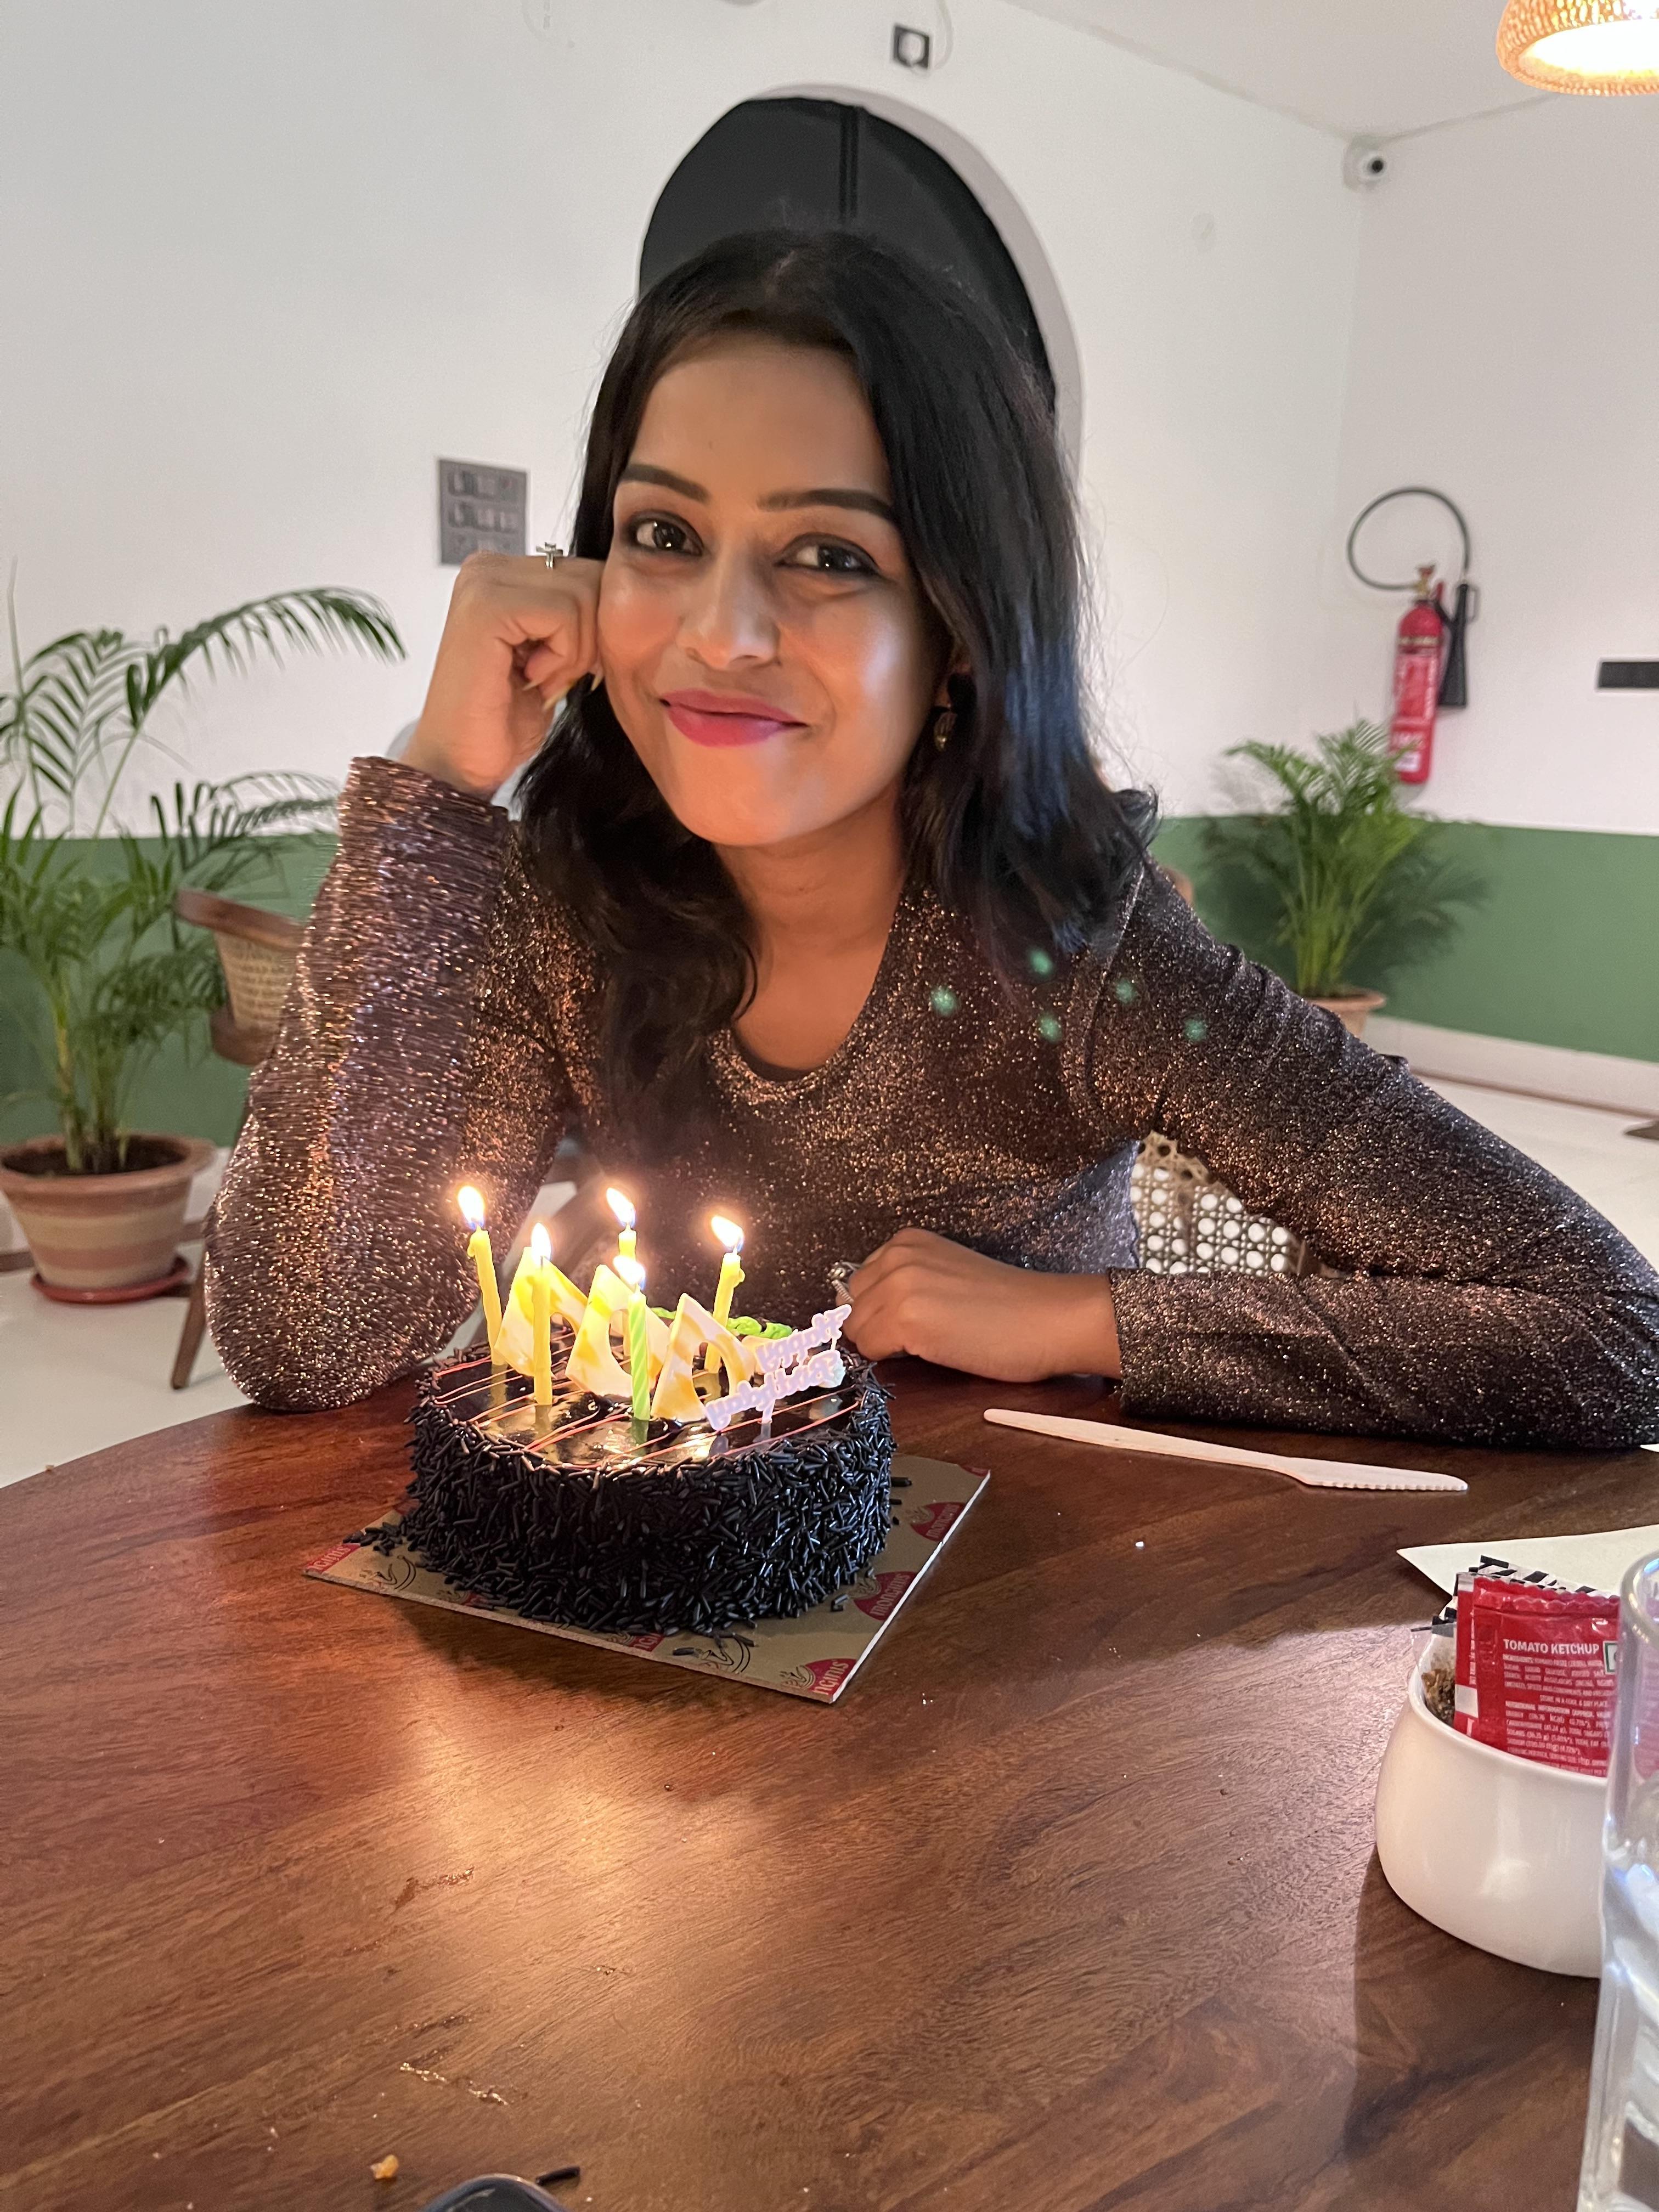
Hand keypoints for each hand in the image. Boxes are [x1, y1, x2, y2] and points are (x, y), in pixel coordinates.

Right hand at [403, 551, 603, 798]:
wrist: (465, 763)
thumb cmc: (506, 719)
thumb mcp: (559, 653)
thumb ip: (580, 614)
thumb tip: (627, 593)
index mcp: (503, 572)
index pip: (589, 571)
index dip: (596, 627)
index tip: (562, 667)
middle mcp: (487, 567)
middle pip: (590, 577)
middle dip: (588, 638)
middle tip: (550, 676)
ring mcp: (483, 582)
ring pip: (583, 596)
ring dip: (574, 653)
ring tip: (537, 679)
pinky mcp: (487, 606)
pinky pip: (565, 615)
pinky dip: (562, 657)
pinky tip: (530, 678)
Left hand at [844, 1228, 1121, 1382]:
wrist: (1050, 1318)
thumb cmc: (1009, 1307)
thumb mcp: (946, 1278)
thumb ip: (907, 1286)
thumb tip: (865, 1320)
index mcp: (907, 1241)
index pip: (858, 1286)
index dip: (875, 1313)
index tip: (902, 1329)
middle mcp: (896, 1256)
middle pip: (851, 1308)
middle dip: (874, 1329)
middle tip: (919, 1342)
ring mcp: (899, 1286)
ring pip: (856, 1332)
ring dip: (884, 1348)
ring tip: (930, 1346)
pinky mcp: (906, 1320)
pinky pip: (870, 1351)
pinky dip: (890, 1361)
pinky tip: (931, 1352)